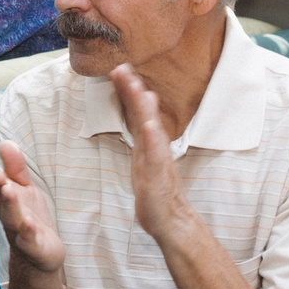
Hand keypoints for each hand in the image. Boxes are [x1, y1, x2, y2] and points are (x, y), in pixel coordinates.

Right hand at [0, 140, 63, 273]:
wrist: (39, 256)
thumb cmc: (29, 219)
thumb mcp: (24, 190)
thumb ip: (15, 168)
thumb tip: (5, 142)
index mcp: (5, 201)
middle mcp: (9, 216)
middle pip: (1, 201)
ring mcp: (20, 233)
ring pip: (13, 219)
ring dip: (10, 205)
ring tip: (8, 190)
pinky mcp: (34, 247)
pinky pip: (30, 240)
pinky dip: (28, 233)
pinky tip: (29, 224)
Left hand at [110, 65, 197, 243]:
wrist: (170, 220)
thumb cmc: (155, 193)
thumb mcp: (143, 163)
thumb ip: (143, 142)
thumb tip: (142, 122)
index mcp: (146, 144)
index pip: (135, 113)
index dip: (127, 92)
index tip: (118, 70)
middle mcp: (153, 147)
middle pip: (143, 115)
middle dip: (133, 91)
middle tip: (123, 68)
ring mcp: (157, 159)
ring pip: (151, 130)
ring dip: (145, 109)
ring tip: (140, 89)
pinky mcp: (159, 175)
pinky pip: (156, 155)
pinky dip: (154, 139)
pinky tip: (151, 125)